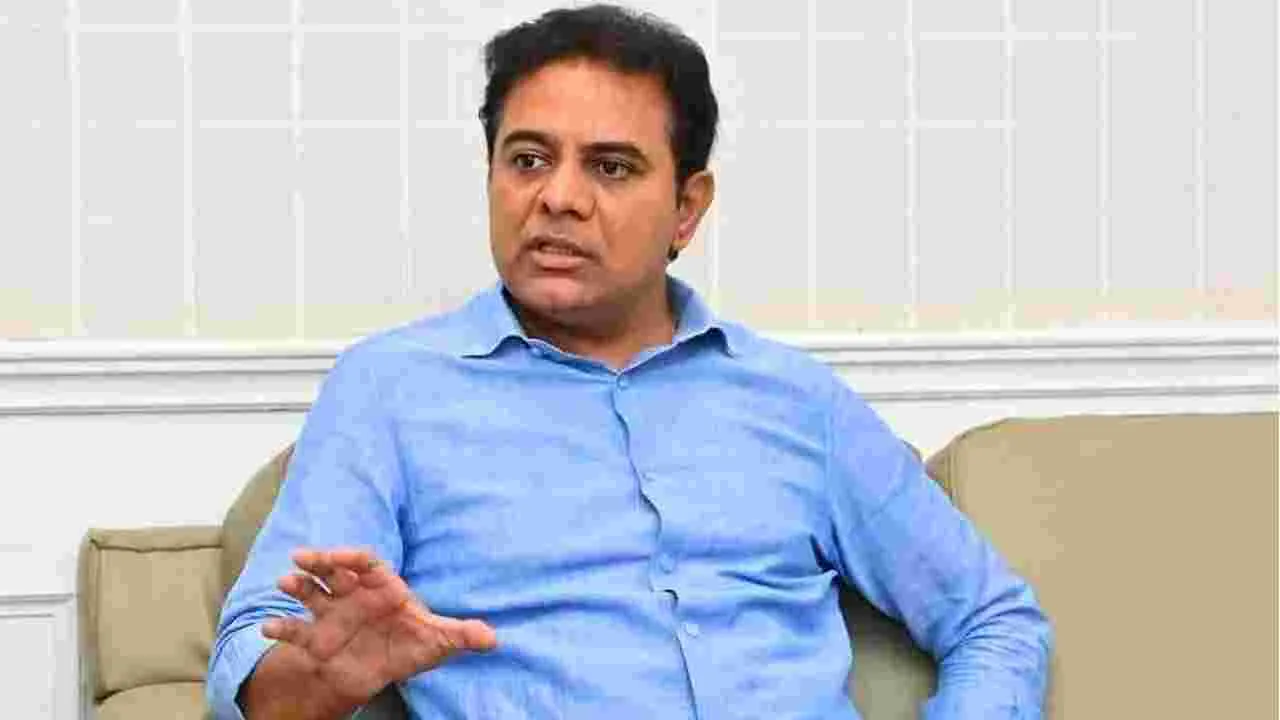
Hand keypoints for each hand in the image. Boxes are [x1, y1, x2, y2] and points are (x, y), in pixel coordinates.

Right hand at [263, 547, 497, 708]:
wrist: (386, 669)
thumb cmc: (413, 643)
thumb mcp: (438, 641)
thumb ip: (461, 636)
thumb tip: (493, 639)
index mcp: (382, 587)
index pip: (366, 563)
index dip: (352, 556)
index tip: (340, 555)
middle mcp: (354, 595)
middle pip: (334, 571)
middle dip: (318, 562)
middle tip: (301, 557)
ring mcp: (333, 615)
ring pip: (312, 594)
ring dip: (298, 587)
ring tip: (284, 583)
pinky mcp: (318, 639)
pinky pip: (297, 631)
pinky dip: (282, 628)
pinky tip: (268, 628)